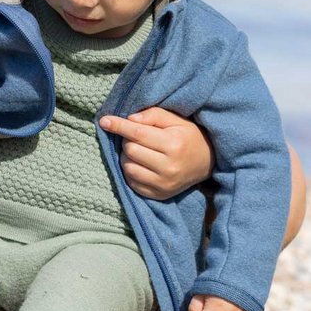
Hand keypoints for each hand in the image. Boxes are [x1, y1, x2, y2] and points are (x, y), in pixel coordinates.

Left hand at [98, 108, 212, 198]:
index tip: (103, 120)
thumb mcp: (176, 120)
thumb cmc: (188, 136)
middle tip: (137, 137)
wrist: (207, 162)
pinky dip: (130, 171)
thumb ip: (152, 115)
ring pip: (128, 167)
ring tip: (138, 151)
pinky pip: (132, 182)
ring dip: (127, 157)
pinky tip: (140, 164)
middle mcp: (168, 167)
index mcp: (173, 144)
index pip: (138, 133)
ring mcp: (163, 184)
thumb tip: (129, 119)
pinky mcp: (158, 194)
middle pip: (130, 150)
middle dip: (128, 140)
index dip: (118, 125)